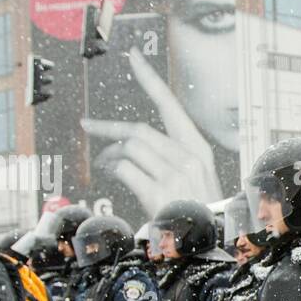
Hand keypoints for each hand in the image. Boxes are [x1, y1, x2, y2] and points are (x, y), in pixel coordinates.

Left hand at [82, 48, 221, 217]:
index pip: (170, 104)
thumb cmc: (199, 211)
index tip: (134, 56)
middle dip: (108, 127)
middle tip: (87, 125)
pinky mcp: (159, 193)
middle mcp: (188, 157)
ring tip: (104, 163)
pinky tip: (111, 174)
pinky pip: (125, 170)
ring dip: (110, 154)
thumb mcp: (194, 178)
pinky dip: (113, 169)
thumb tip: (129, 145)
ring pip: (129, 148)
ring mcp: (174, 175)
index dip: (150, 78)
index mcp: (198, 149)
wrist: (213, 243)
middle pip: (139, 129)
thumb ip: (169, 157)